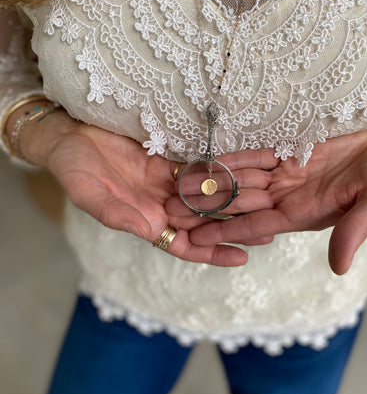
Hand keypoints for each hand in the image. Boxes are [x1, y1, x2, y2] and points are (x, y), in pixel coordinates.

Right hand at [40, 122, 255, 265]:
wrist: (70, 136)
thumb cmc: (73, 170)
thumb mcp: (90, 195)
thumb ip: (117, 215)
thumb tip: (149, 231)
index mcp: (146, 221)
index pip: (185, 245)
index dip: (212, 251)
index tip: (242, 257)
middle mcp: (162, 206)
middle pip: (205, 220)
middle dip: (236, 224)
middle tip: (270, 226)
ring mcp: (168, 183)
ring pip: (209, 192)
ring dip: (237, 194)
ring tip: (269, 196)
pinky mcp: (171, 160)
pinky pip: (203, 165)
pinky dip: (224, 166)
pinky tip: (246, 166)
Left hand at [188, 125, 366, 273]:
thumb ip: (354, 231)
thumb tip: (338, 268)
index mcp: (304, 214)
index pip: (256, 225)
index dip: (226, 231)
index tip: (195, 239)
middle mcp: (290, 197)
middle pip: (239, 204)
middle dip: (205, 209)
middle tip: (170, 212)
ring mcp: (287, 175)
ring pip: (241, 181)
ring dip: (211, 184)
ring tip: (178, 187)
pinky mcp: (289, 153)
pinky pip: (254, 157)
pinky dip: (232, 159)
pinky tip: (208, 161)